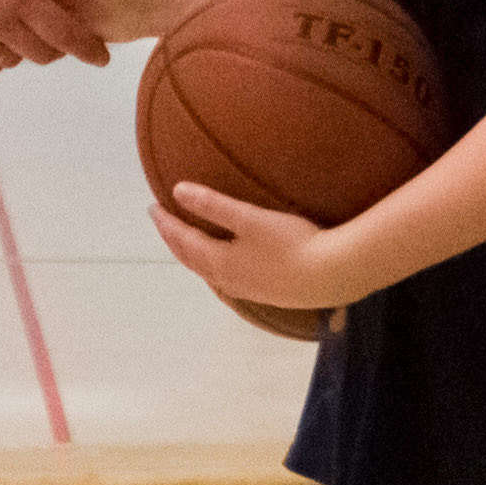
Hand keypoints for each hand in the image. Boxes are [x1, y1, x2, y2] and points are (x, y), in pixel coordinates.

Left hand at [149, 178, 350, 312]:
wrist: (333, 275)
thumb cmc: (292, 243)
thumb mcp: (249, 218)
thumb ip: (213, 204)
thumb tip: (178, 190)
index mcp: (219, 261)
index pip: (183, 240)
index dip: (166, 223)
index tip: (152, 207)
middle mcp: (228, 280)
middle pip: (191, 258)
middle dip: (174, 239)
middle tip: (162, 222)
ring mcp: (247, 290)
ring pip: (208, 272)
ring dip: (193, 256)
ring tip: (186, 244)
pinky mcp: (266, 294)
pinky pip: (227, 281)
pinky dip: (214, 269)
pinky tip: (224, 269)